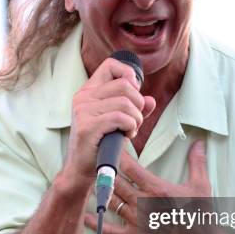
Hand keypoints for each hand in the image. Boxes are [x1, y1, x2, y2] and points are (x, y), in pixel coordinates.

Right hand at [62, 57, 155, 182]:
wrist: (82, 168)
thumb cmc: (101, 143)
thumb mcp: (120, 121)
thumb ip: (136, 109)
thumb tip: (151, 101)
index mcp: (89, 91)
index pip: (110, 65)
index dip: (128, 75)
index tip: (133, 94)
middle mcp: (83, 97)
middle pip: (124, 85)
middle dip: (138, 104)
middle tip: (135, 120)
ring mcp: (83, 111)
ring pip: (125, 102)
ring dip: (136, 119)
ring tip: (130, 130)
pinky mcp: (87, 127)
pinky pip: (120, 118)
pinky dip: (130, 127)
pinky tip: (126, 135)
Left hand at [84, 140, 229, 233]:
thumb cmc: (200, 214)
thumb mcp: (201, 186)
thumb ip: (197, 162)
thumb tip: (198, 142)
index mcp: (157, 189)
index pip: (131, 168)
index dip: (119, 156)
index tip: (112, 146)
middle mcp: (144, 204)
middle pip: (116, 183)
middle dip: (106, 170)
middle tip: (97, 160)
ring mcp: (137, 221)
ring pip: (112, 202)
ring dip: (102, 191)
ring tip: (93, 180)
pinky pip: (112, 230)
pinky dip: (98, 223)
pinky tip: (88, 216)